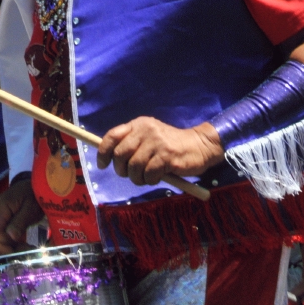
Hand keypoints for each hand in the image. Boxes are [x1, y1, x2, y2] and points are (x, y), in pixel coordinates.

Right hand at [0, 175, 43, 256]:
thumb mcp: (30, 207)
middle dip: (2, 256)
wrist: (29, 188)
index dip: (4, 250)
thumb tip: (10, 236)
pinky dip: (6, 250)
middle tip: (22, 256)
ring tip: (23, 252)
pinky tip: (20, 249)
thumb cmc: (32, 196)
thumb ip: (20, 221)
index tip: (20, 255)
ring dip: (4, 254)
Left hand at [96, 118, 222, 185]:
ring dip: (137, 178)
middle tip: (131, 175)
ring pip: (134, 167)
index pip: (112, 136)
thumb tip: (111, 160)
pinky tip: (158, 177)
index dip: (103, 152)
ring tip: (146, 178)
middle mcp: (146, 130)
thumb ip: (133, 144)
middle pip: (120, 154)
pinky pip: (149, 173)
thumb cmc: (172, 146)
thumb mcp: (150, 138)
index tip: (103, 165)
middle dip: (121, 170)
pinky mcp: (166, 155)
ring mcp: (156, 142)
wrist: (200, 146)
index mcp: (139, 124)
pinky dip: (151, 180)